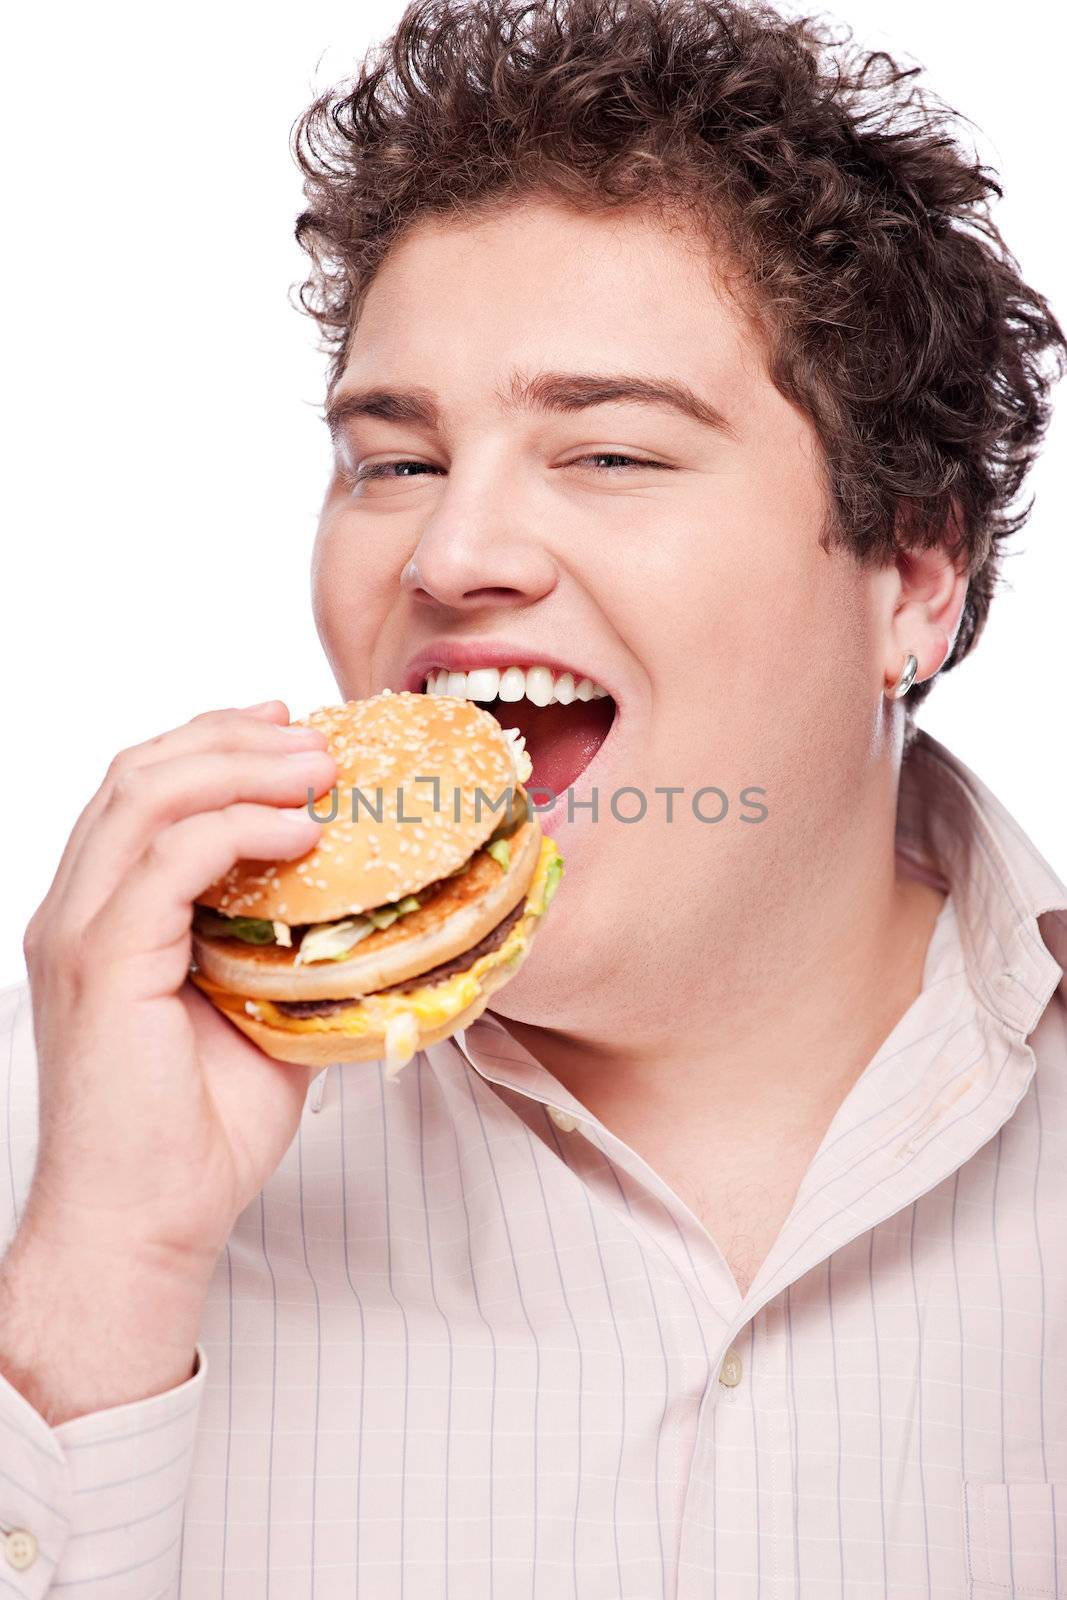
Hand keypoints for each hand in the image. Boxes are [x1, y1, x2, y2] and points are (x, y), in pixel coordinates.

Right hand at [1, 701, 335, 1418]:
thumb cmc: (200, 1134)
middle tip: (316, 738)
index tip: (292, 729)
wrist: (148, 1224)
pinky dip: (236, 828)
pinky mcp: (100, 966)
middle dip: (233, 739)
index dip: (216, 743)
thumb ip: (291, 950)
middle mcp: (77, 910)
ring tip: (320, 770)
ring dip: (241, 768)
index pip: (145, 790)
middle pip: (141, 773)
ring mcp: (80, 934)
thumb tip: (368, 909)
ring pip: (146, 798)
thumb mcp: (264, 1014)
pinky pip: (164, 863)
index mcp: (106, 913)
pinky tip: (301, 832)